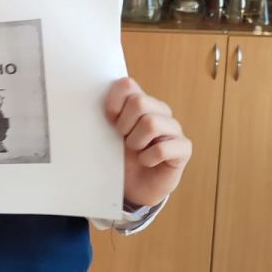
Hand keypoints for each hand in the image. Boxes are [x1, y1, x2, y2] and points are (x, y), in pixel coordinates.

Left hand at [104, 78, 191, 208]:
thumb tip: (87, 102)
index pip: (127, 84)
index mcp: (141, 101)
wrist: (134, 187)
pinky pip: (162, 148)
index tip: (110, 121)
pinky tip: (147, 162)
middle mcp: (160, 110)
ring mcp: (174, 128)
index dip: (113, 104)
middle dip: (125, 125)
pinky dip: (148, 159)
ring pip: (151, 123)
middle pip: (139, 102)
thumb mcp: (108, 134)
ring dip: (136, 143)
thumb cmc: (120, 157)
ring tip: (137, 151)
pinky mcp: (183, 148)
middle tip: (124, 139)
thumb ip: (105, 115)